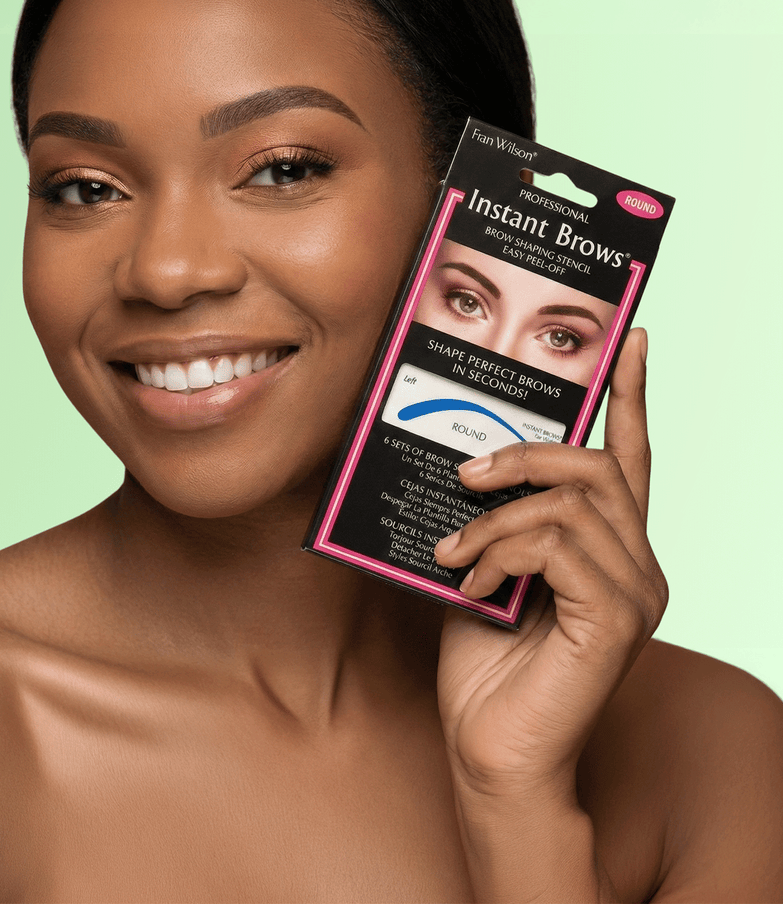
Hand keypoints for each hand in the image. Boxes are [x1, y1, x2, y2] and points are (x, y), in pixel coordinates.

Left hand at [433, 329, 666, 797]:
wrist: (489, 749)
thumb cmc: (483, 662)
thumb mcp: (483, 568)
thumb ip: (494, 520)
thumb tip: (464, 461)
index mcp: (608, 548)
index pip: (629, 460)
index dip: (631, 397)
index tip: (631, 342)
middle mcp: (636, 565)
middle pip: (595, 467)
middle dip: (525, 455)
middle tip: (467, 475)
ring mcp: (636, 592)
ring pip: (568, 505)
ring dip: (495, 519)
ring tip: (455, 551)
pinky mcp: (617, 619)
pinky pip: (556, 547)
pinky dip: (501, 554)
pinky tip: (474, 585)